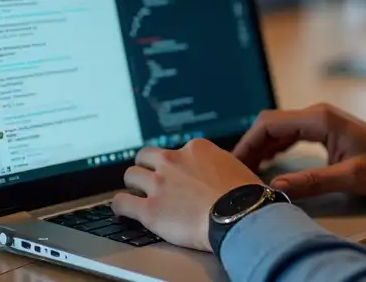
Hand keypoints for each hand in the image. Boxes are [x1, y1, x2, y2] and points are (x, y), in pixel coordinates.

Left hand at [112, 138, 260, 251]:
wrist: (239, 217)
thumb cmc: (245, 197)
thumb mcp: (236, 168)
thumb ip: (219, 166)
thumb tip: (220, 173)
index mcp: (195, 149)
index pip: (175, 151)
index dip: (175, 164)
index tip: (176, 174)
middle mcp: (173, 161)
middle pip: (146, 156)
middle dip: (146, 167)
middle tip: (150, 179)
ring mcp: (159, 184)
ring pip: (130, 175)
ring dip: (133, 184)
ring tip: (135, 193)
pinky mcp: (150, 209)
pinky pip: (121, 202)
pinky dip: (120, 205)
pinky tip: (122, 209)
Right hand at [232, 103, 365, 199]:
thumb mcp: (349, 177)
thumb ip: (311, 182)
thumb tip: (275, 187)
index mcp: (320, 119)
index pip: (270, 124)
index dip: (248, 142)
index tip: (234, 162)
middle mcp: (317, 115)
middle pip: (270, 124)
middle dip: (250, 145)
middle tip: (235, 170)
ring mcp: (320, 121)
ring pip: (278, 128)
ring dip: (261, 146)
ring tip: (246, 169)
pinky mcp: (324, 130)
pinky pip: (290, 133)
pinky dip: (274, 146)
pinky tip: (267, 163)